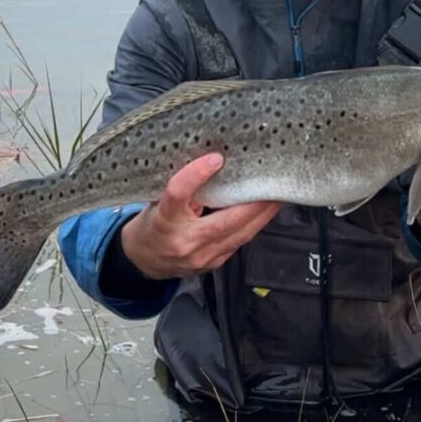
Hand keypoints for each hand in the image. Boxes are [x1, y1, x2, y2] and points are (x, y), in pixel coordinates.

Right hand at [120, 152, 280, 278]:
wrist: (143, 261)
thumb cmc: (153, 225)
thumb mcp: (157, 202)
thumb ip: (182, 188)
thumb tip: (212, 161)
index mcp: (164, 220)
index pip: (178, 194)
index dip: (196, 175)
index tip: (215, 158)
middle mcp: (184, 241)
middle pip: (225, 221)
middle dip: (253, 203)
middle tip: (271, 183)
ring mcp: (201, 256)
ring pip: (240, 234)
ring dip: (262, 215)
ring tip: (277, 196)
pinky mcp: (213, 263)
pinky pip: (239, 242)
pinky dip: (254, 226)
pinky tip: (264, 213)